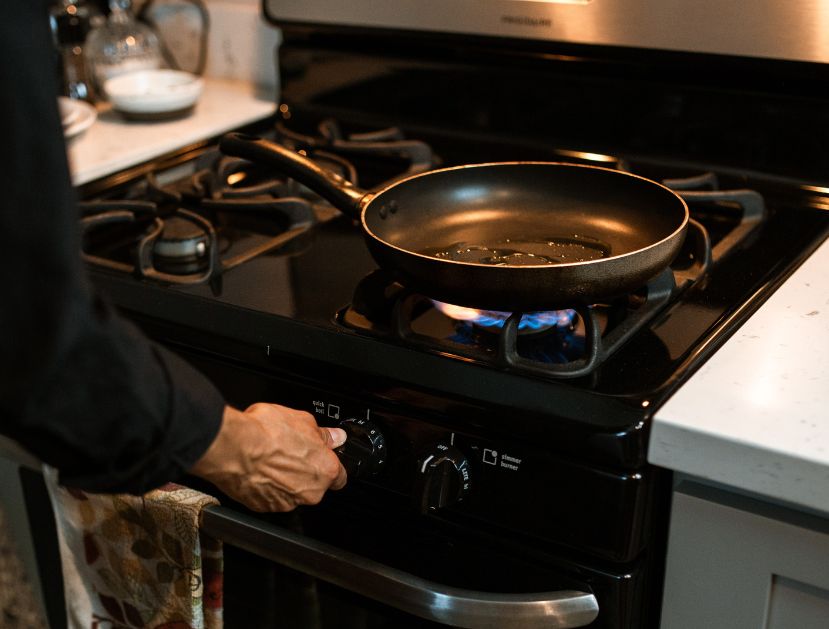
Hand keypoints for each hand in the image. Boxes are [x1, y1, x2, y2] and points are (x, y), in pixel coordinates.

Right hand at [189, 403, 346, 511]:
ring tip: (270, 457)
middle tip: (291, 451)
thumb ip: (323, 433)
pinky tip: (258, 468)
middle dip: (305, 470)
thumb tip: (334, 436)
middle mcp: (309, 492)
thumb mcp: (303, 420)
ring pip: (292, 491)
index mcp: (325, 470)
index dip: (330, 464)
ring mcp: (286, 502)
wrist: (233, 448)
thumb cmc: (266, 433)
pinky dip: (266, 486)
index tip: (322, 456)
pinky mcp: (263, 507)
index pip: (340, 476)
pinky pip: (270, 497)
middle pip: (314, 485)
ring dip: (285, 478)